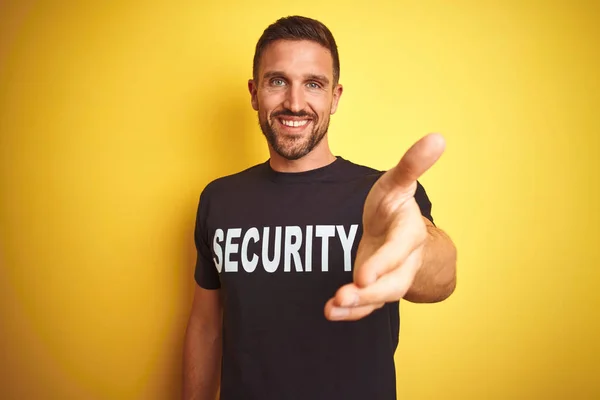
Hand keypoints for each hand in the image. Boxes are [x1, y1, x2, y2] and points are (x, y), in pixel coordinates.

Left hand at [324, 133, 445, 320]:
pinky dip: (350, 311)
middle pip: (393, 283)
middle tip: (343, 295)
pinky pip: (366, 305)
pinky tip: (331, 311)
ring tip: (332, 307)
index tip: (363, 276)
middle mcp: (404, 260)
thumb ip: (411, 164)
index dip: (384, 263)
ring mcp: (390, 277)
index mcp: (410, 233)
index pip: (400, 250)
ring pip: (379, 297)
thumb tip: (437, 137)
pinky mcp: (376, 287)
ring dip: (357, 305)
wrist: (396, 229)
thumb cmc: (393, 204)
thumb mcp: (397, 182)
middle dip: (369, 292)